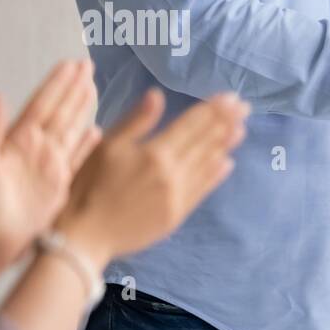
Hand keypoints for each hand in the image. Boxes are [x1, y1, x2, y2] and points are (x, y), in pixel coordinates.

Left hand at [0, 59, 98, 261]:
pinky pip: (79, 156)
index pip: (43, 103)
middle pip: (61, 109)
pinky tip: (98, 130)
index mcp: (19, 138)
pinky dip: (89, 143)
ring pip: (72, 127)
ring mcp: (52, 163)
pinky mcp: (62, 182)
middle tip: (88, 65)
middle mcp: (38, 146)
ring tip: (94, 86)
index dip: (56, 83)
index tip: (70, 64)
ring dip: (83, 106)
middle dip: (74, 87)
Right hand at [54, 90, 248, 266]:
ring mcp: (178, 195)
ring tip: (241, 130)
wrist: (84, 236)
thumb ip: (135, 121)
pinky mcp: (177, 214)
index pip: (192, 124)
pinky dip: (216, 175)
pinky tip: (226, 163)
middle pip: (205, 142)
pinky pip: (202, 190)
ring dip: (225, 145)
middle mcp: (173, 173)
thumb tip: (157, 94)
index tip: (231, 98)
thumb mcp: (106, 147)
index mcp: (155, 152)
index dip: (213, 109)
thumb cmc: (87, 186)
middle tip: (245, 108)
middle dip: (226, 122)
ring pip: (208, 164)